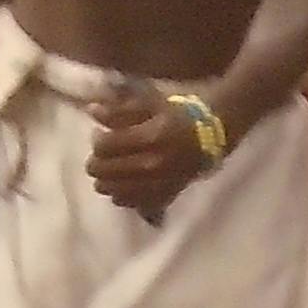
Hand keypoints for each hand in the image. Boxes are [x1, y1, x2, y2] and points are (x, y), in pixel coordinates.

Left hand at [84, 77, 220, 218]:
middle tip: (103, 154)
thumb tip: (91, 111)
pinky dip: (124, 196)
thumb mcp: (151, 102)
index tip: (100, 134)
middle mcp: (152, 165)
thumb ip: (120, 109)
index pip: (104, 147)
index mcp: (149, 138)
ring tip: (110, 170)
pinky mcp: (165, 196)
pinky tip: (124, 185)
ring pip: (115, 192)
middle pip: (105, 173)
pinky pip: (134, 204)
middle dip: (97, 163)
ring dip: (106, 182)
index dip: (97, 140)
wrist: (215, 133)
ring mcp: (159, 184)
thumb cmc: (182, 113)